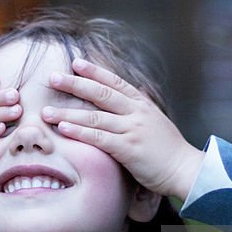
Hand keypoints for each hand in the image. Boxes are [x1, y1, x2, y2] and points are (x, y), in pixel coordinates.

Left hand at [42, 58, 202, 200]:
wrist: (185, 169)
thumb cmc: (169, 149)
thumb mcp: (156, 120)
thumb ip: (142, 104)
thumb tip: (134, 89)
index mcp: (142, 104)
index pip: (115, 82)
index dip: (94, 71)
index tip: (76, 62)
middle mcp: (136, 112)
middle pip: (100, 93)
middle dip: (75, 84)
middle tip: (53, 78)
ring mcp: (132, 129)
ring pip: (95, 116)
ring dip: (68, 112)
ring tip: (46, 112)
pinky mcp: (128, 149)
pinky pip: (99, 137)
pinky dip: (80, 132)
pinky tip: (63, 128)